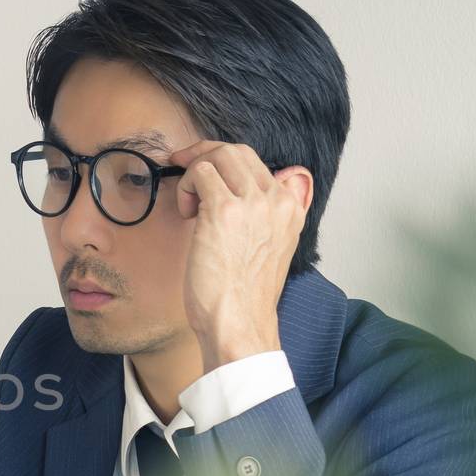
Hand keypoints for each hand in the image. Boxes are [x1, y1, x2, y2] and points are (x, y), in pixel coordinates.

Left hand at [169, 141, 310, 372]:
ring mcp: (252, 203)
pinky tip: (187, 213)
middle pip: (237, 151)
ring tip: (189, 204)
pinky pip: (201, 172)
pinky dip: (187, 185)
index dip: (226, 162)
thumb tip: (282, 181)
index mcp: (290, 208)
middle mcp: (277, 200)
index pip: (258, 163)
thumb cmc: (244, 295)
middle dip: (205, 155)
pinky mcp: (224, 210)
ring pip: (218, 156)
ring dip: (194, 172)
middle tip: (184, 167)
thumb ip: (274, 215)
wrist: (239, 323)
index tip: (206, 172)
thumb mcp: (272, 249)